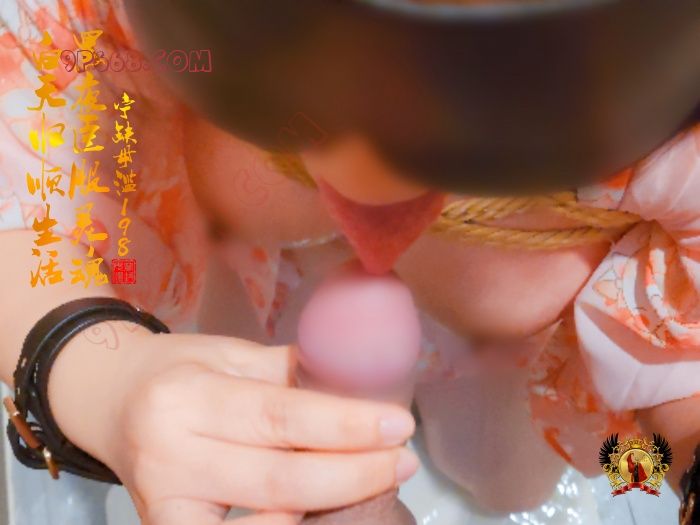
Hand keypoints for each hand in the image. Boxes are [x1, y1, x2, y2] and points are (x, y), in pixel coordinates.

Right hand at [48, 322, 418, 524]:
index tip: (399, 423)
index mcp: (187, 396)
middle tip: (404, 460)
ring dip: (332, 502)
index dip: (346, 425)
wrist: (112, 402)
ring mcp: (164, 501)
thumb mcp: (230, 354)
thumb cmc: (178, 371)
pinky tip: (317, 514)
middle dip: (355, 472)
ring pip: (266, 513)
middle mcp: (170, 454)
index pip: (281, 415)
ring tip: (378, 480)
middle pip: (281, 476)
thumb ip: (288, 371)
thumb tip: (357, 383)